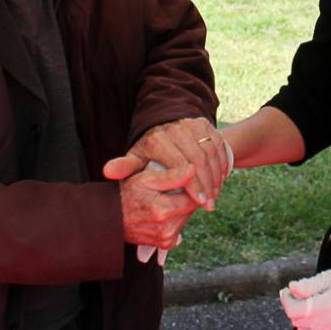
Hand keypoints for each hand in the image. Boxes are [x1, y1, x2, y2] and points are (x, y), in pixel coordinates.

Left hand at [103, 118, 230, 210]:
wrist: (165, 126)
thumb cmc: (150, 151)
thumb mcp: (136, 158)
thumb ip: (125, 166)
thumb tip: (108, 172)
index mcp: (158, 138)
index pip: (180, 165)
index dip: (192, 186)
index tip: (198, 203)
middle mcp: (176, 128)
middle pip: (198, 159)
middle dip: (207, 185)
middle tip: (209, 205)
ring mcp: (192, 124)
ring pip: (210, 153)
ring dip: (216, 176)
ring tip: (215, 195)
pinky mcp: (205, 124)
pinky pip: (219, 145)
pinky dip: (222, 164)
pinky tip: (221, 179)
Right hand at [119, 161, 199, 248]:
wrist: (110, 218)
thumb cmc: (127, 194)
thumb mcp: (146, 179)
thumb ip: (172, 175)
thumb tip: (193, 169)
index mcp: (163, 211)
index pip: (195, 197)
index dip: (194, 185)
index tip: (188, 178)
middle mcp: (166, 228)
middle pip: (192, 208)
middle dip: (187, 196)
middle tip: (173, 187)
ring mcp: (166, 239)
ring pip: (186, 217)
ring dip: (181, 207)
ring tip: (166, 198)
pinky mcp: (165, 244)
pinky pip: (180, 227)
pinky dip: (175, 218)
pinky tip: (163, 211)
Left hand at [280, 261, 330, 329]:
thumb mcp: (328, 277)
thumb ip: (307, 286)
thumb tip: (291, 289)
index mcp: (328, 306)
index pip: (294, 310)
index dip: (286, 299)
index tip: (287, 290)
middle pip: (297, 321)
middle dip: (294, 306)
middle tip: (299, 293)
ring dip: (304, 318)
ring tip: (314, 303)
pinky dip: (315, 326)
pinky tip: (324, 314)